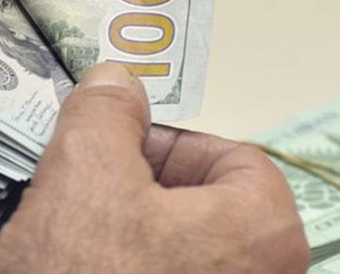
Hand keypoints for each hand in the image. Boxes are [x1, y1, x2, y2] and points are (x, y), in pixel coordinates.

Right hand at [0, 63, 308, 273]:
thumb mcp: (82, 177)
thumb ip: (104, 115)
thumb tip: (116, 82)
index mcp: (267, 231)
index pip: (228, 156)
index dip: (163, 146)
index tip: (113, 152)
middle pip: (202, 210)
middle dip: (136, 197)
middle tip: (82, 202)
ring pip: (178, 258)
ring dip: (123, 242)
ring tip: (72, 250)